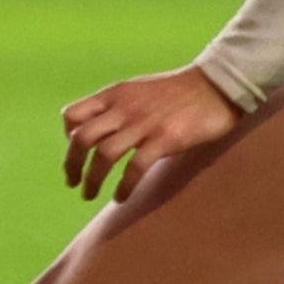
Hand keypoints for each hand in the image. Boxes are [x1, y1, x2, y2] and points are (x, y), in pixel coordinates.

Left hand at [58, 65, 244, 202]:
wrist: (216, 86)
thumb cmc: (177, 91)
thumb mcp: (137, 89)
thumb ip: (116, 106)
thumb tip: (99, 128)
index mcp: (114, 95)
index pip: (72, 115)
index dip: (67, 137)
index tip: (75, 153)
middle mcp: (123, 108)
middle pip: (81, 139)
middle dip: (72, 165)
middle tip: (73, 184)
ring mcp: (144, 124)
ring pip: (104, 155)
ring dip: (92, 180)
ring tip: (90, 195)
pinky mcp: (166, 139)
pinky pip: (135, 167)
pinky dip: (124, 186)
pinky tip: (120, 197)